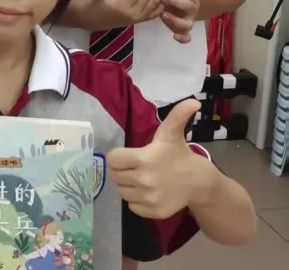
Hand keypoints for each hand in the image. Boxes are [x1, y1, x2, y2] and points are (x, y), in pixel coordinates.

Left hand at [107, 99, 208, 218]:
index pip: (112, 160)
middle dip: (122, 171)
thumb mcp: (173, 133)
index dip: (118, 157)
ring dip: (128, 185)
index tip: (128, 156)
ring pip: (122, 192)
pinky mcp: (153, 212)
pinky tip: (148, 191)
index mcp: (144, 158)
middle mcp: (144, 179)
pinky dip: (136, 200)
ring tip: (141, 178)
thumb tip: (194, 101)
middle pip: (114, 176)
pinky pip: (132, 207)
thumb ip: (177, 115)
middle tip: (134, 167)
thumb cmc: (180, 155)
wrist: (200, 183)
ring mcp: (149, 197)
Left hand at [160, 0, 198, 42]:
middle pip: (188, 6)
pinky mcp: (184, 31)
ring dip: (175, 19)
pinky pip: (187, 37)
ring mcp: (188, 22)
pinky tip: (175, 36)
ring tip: (163, 14)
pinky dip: (183, 38)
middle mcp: (192, 10)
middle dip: (175, 1)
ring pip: (187, 24)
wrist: (180, 9)